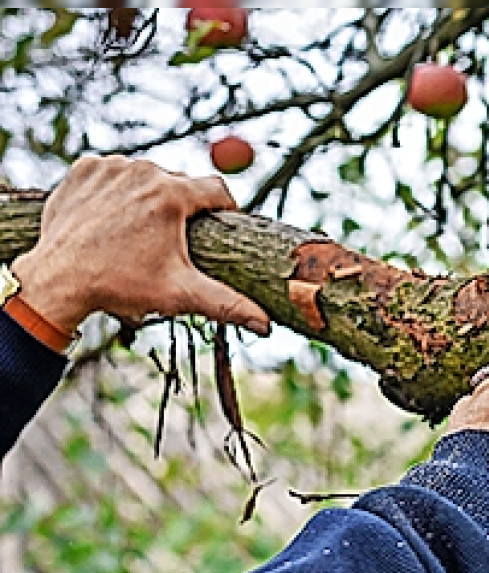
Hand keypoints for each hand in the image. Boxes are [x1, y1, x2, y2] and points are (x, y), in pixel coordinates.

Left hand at [11, 155, 269, 334]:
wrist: (57, 280)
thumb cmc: (120, 287)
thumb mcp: (180, 294)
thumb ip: (228, 304)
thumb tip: (266, 325)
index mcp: (172, 194)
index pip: (217, 190)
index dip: (224, 208)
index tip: (221, 223)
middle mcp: (143, 171)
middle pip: (180, 182)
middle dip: (182, 208)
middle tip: (171, 240)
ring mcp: (111, 167)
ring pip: (147, 176)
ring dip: (149, 197)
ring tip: (138, 231)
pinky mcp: (84, 169)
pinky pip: (114, 172)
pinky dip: (117, 189)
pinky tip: (112, 217)